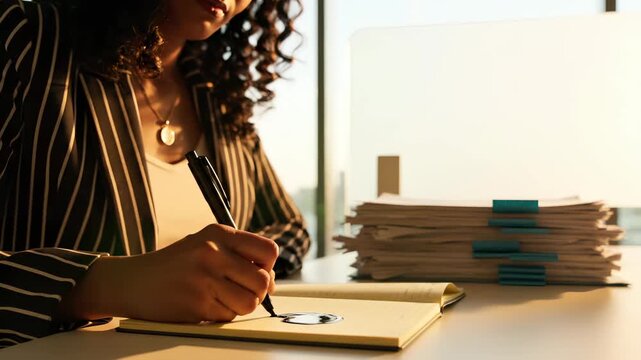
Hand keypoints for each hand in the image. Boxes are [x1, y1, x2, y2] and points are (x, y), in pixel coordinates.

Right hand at [58, 224, 278, 322]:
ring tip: (224, 299)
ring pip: (250, 302)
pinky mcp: (197, 304)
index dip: (269, 267)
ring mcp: (205, 279)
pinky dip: (222, 315)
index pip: (268, 250)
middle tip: (240, 291)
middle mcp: (213, 252)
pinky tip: (205, 305)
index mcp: (219, 233)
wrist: (133, 281)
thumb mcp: (206, 244)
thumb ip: (238, 255)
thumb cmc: (175, 265)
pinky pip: (229, 316)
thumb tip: (272, 281)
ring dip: (241, 306)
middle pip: (263, 280)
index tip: (257, 273)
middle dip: (258, 292)